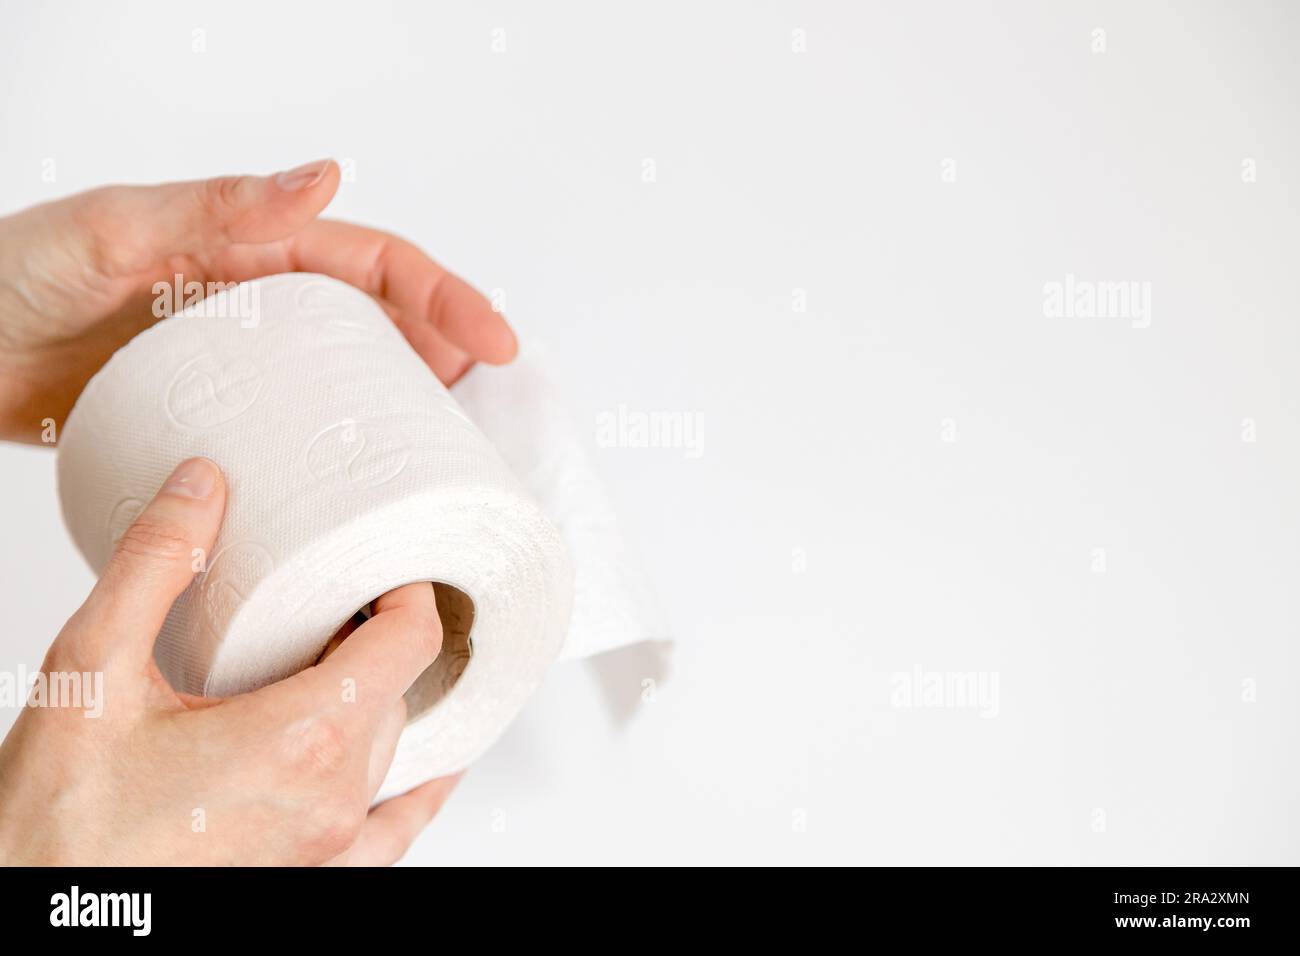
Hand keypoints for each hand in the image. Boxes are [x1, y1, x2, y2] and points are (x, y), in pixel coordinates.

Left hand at [0, 159, 515, 443]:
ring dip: (396, 404)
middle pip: (378, 321)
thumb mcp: (114, 227)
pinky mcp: (211, 414)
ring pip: (342, 378)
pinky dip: (330, 450)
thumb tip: (324, 177)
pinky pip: (290, 430)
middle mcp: (256, 302)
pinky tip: (345, 481)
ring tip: (437, 444)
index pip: (375, 263)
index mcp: (251, 245)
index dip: (445, 297)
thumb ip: (216, 204)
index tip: (495, 342)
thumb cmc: (12, 275)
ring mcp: (237, 363)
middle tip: (479, 405)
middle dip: (443, 353)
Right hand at [0, 457, 457, 864]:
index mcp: (300, 741)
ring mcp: (325, 850)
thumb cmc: (54, 822)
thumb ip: (156, 567)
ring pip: (387, 751)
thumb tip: (202, 488)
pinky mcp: (309, 880)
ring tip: (332, 665)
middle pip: (395, 692)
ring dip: (373, 702)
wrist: (31, 909)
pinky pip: (394, 832)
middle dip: (373, 640)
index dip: (408, 592)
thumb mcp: (92, 669)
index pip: (409, 642)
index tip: (388, 568)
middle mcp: (329, 801)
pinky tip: (425, 776)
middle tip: (329, 609)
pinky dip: (415, 794)